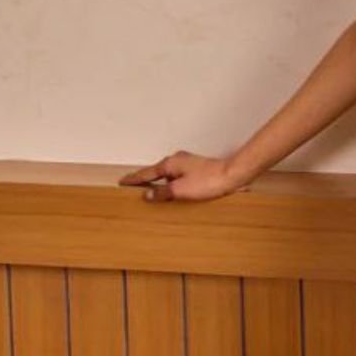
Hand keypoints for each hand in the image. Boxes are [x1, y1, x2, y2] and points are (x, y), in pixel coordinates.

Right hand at [117, 152, 249, 202]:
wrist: (232, 175)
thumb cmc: (210, 181)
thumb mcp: (180, 190)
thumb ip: (162, 193)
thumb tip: (147, 195)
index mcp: (169, 164)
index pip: (146, 173)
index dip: (133, 179)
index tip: (123, 181)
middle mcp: (177, 160)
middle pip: (155, 171)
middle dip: (144, 178)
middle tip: (132, 184)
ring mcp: (187, 163)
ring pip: (167, 173)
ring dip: (159, 181)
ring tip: (150, 189)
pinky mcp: (197, 169)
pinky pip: (177, 175)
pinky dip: (171, 182)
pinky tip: (173, 189)